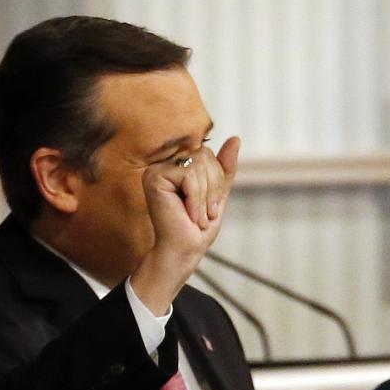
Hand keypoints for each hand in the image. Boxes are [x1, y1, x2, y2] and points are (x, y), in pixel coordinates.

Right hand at [130, 135, 241, 313]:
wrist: (185, 251)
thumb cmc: (197, 228)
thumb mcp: (218, 193)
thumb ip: (224, 167)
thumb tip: (236, 138)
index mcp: (176, 166)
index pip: (206, 153)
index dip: (216, 178)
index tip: (209, 206)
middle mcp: (163, 165)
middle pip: (203, 155)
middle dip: (212, 186)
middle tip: (204, 213)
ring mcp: (156, 170)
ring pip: (198, 164)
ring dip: (205, 196)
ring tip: (196, 216)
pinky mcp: (154, 178)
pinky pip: (190, 175)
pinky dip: (196, 198)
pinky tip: (188, 214)